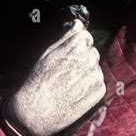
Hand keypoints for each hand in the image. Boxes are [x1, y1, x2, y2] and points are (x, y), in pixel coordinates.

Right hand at [5, 20, 105, 135]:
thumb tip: (79, 24)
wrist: (36, 112)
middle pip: (92, 52)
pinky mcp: (99, 91)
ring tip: (69, 84)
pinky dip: (90, 87)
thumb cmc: (38, 81)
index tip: (68, 55)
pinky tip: (76, 93)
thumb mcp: (48, 53)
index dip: (77, 45)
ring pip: (95, 68)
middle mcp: (89, 58)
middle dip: (82, 60)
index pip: (85, 36)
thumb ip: (66, 37)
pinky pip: (98, 83)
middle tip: (66, 73)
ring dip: (86, 73)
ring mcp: (96, 75)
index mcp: (76, 46)